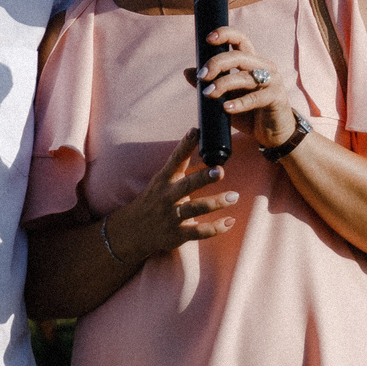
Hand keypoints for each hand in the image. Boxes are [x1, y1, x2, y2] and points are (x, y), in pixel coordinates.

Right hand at [104, 130, 236, 263]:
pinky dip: (216, 228)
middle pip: (187, 185)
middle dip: (203, 178)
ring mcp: (172, 216)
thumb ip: (180, 166)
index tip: (196, 131)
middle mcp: (167, 196)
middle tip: (219, 171)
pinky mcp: (178, 234)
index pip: (175, 159)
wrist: (132, 231)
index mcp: (164, 180)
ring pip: (195, 208)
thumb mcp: (162, 181)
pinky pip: (199, 232)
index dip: (185, 145)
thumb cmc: (154, 199)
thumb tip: (203, 143)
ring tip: (234, 196)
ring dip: (216, 202)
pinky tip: (230, 222)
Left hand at [187, 25, 300, 148]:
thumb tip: (188, 72)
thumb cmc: (249, 112)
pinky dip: (239, 103)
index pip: (240, 39)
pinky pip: (256, 98)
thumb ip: (210, 83)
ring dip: (224, 83)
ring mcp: (272, 81)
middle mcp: (264, 67)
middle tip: (202, 76)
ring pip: (245, 76)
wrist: (273, 133)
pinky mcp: (276, 97)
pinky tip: (226, 108)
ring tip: (209, 93)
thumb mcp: (226, 97)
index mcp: (252, 61)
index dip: (225, 34)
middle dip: (217, 63)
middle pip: (239, 56)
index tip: (208, 39)